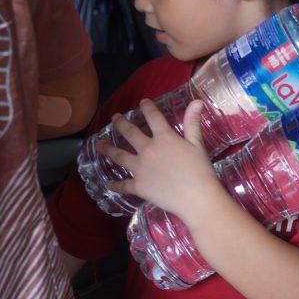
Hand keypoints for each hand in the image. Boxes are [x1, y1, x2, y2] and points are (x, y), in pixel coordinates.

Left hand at [97, 99, 226, 221]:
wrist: (196, 198)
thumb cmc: (200, 170)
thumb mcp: (198, 144)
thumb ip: (193, 122)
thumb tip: (196, 101)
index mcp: (164, 138)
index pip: (153, 117)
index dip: (147, 107)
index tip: (142, 102)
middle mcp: (148, 150)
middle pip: (130, 133)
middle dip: (120, 123)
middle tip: (114, 118)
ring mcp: (140, 168)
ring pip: (119, 156)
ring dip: (107, 148)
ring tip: (98, 144)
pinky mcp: (138, 186)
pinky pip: (124, 185)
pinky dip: (115, 185)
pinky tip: (108, 185)